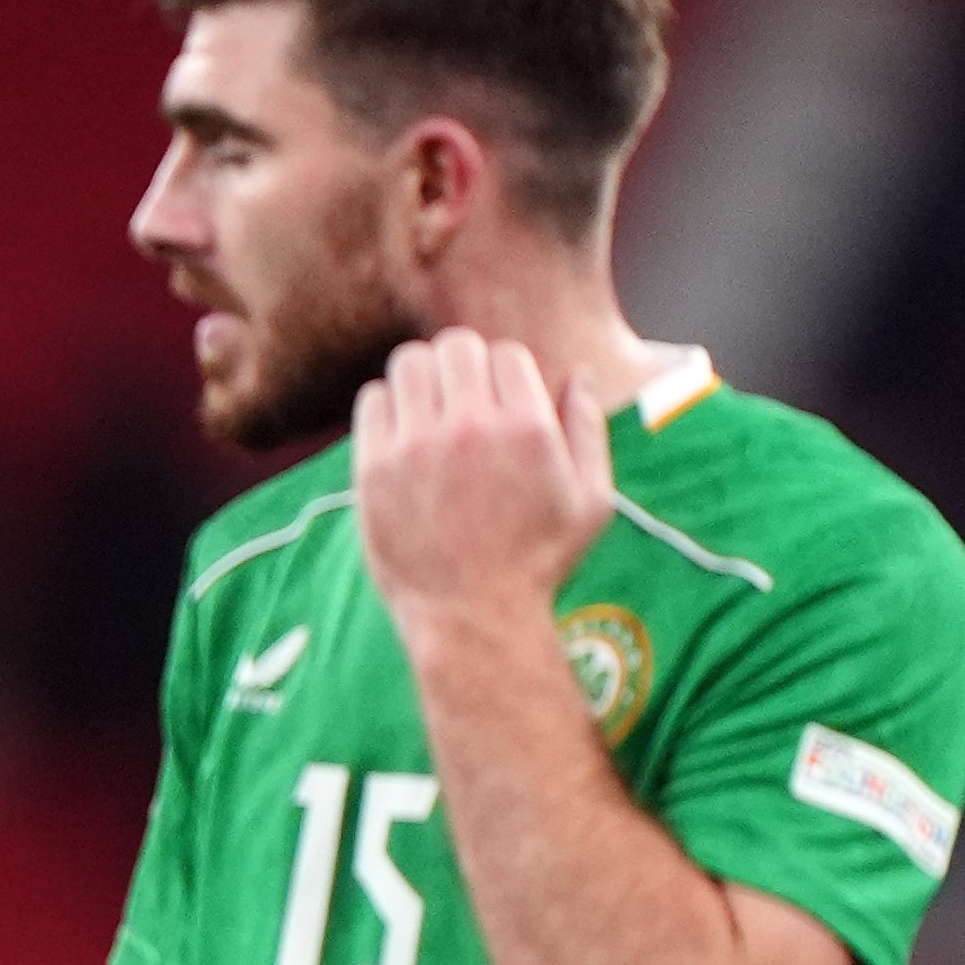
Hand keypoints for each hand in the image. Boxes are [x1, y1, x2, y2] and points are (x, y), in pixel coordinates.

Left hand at [351, 327, 611, 629]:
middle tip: (462, 397)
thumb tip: (576, 376)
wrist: (471, 618)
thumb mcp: (592, 502)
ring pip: (408, 364)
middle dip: (462, 365)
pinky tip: (401, 432)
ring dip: (421, 378)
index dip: (504, 373)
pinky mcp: (373, 469)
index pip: (505, 353)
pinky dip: (387, 405)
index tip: (499, 402)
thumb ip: (588, 431)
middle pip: (454, 346)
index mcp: (528, 428)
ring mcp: (416, 446)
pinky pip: (372, 400)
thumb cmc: (538, 562)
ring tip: (430, 409)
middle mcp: (470, 428)